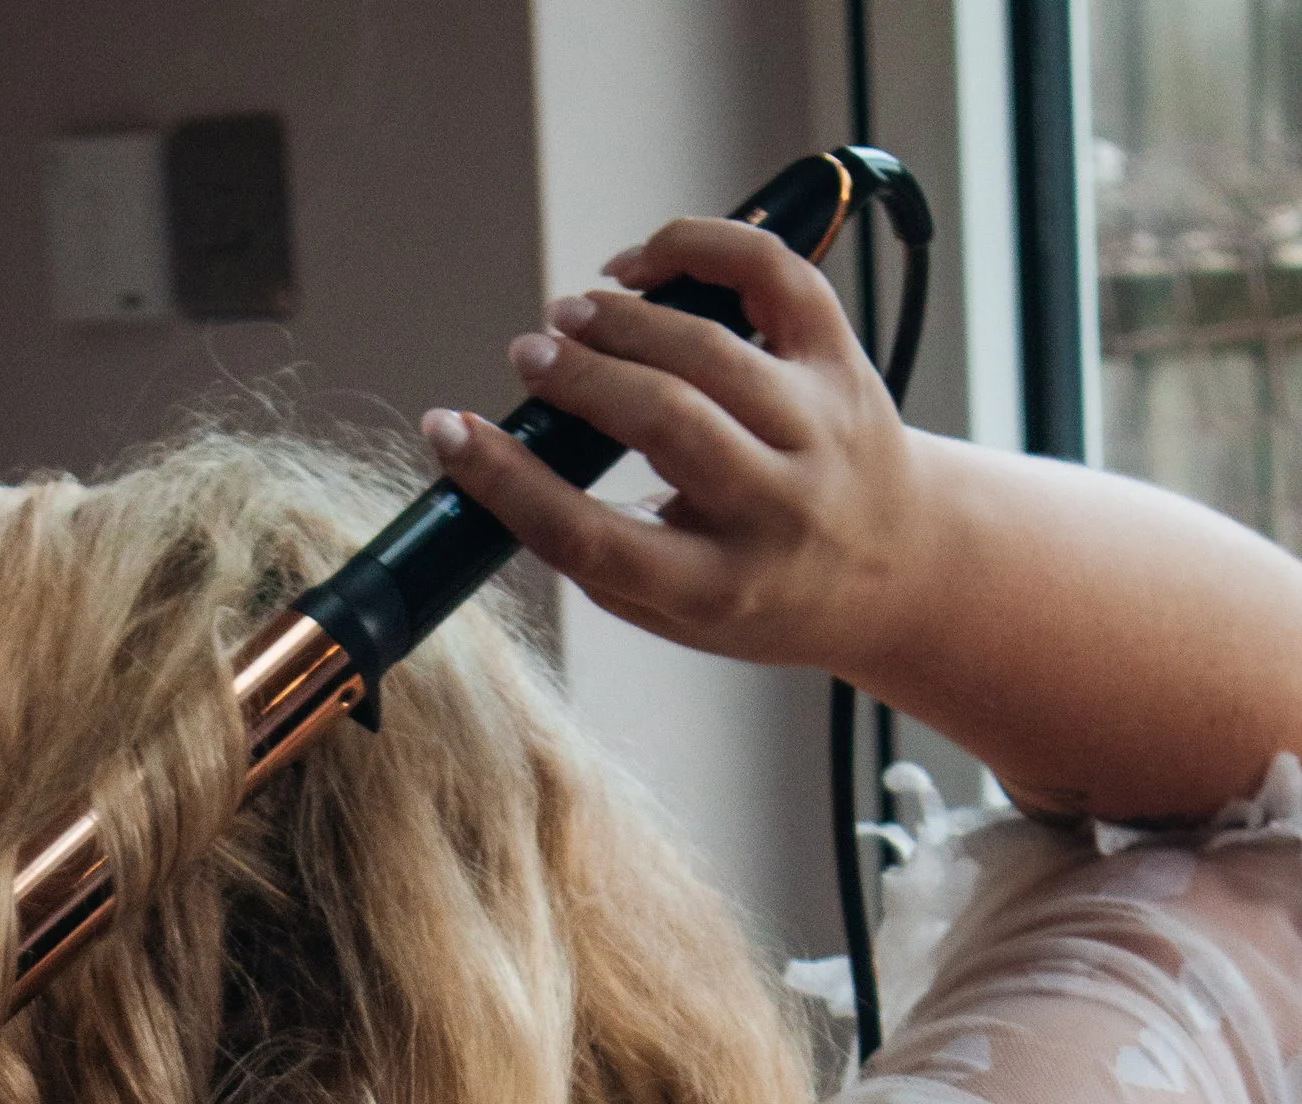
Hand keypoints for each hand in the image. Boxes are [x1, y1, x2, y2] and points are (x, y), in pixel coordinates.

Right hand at [423, 216, 932, 681]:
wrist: (901, 567)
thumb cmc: (763, 587)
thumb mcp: (677, 608)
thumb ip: (601, 556)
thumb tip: (506, 467)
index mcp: (722, 588)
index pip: (593, 537)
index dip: (507, 481)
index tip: (449, 433)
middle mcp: (779, 509)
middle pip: (660, 422)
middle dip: (577, 376)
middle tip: (529, 356)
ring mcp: (819, 427)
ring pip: (708, 348)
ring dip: (621, 319)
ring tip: (572, 317)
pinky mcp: (843, 361)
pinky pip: (772, 275)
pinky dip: (699, 248)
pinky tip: (641, 264)